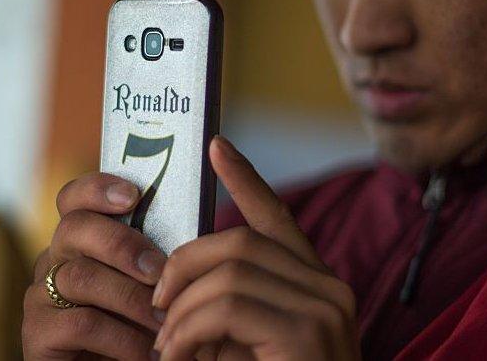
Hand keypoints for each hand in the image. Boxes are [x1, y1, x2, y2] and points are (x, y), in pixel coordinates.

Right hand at [22, 172, 165, 359]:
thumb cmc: (138, 329)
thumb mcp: (148, 288)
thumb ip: (158, 260)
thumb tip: (196, 236)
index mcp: (80, 241)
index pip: (74, 199)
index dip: (98, 188)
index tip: (133, 194)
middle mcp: (54, 261)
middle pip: (74, 228)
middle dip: (122, 244)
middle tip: (159, 270)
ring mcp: (40, 296)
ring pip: (81, 277)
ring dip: (130, 298)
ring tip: (165, 319)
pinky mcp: (37, 334)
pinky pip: (80, 324)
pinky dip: (122, 338)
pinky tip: (148, 352)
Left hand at [152, 136, 359, 360]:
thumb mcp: (249, 343)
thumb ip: (228, 308)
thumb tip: (174, 284)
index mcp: (316, 286)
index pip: (278, 219)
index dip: (245, 180)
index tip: (216, 146)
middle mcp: (329, 289)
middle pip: (241, 241)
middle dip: (184, 267)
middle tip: (156, 306)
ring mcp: (324, 309)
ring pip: (229, 272)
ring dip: (182, 310)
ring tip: (166, 347)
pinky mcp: (307, 335)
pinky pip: (227, 308)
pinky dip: (188, 332)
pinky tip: (177, 357)